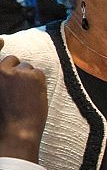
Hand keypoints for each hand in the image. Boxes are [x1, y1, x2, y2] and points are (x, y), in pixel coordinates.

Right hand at [0, 43, 47, 163]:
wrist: (18, 130)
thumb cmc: (5, 117)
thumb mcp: (0, 92)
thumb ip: (3, 79)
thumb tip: (9, 69)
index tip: (1, 40)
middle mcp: (1, 70)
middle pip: (12, 59)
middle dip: (18, 69)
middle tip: (20, 87)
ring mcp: (16, 72)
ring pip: (27, 67)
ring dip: (29, 77)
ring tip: (26, 95)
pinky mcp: (32, 75)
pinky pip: (38, 73)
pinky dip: (39, 82)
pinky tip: (34, 95)